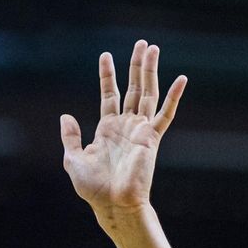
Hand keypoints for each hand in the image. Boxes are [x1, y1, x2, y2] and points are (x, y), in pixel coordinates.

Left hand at [60, 39, 185, 224]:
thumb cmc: (93, 188)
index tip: (106, 55)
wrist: (113, 205)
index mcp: (107, 129)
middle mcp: (126, 126)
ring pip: (148, 93)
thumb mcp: (73, 160)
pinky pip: (166, 114)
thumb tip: (65, 116)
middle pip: (133, 88)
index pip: (109, 95)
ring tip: (153, 48)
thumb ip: (70, 137)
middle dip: (136, 66)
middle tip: (141, 43)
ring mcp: (140, 130)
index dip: (108, 75)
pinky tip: (181, 79)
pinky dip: (173, 97)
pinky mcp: (152, 138)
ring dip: (150, 71)